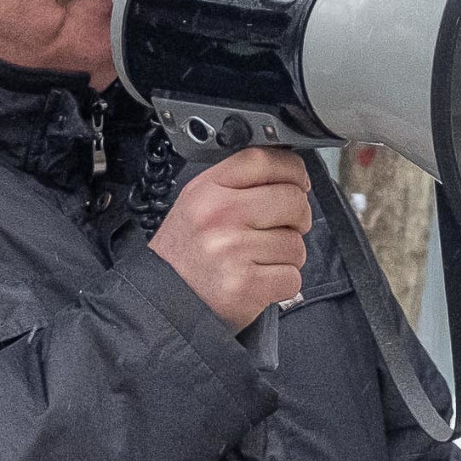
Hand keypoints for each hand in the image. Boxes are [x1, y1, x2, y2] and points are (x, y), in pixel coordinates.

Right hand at [147, 146, 312, 330]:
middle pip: (292, 200)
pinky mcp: (246, 285)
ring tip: (259, 261)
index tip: (298, 183)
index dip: (293, 170)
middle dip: (297, 218)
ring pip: (296, 244)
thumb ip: (236, 184)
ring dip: (286, 256)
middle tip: (281, 229)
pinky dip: (282, 283)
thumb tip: (287, 174)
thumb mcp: (197, 203)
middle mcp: (219, 216)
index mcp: (207, 191)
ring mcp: (233, 251)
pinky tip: (260, 281)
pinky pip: (292, 277)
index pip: (264, 160)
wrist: (162, 299)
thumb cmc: (184, 253)